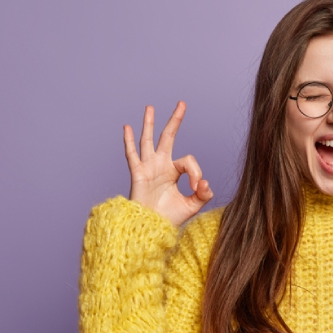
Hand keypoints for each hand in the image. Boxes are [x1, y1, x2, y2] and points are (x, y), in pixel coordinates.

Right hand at [123, 101, 212, 226]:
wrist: (151, 229)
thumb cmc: (169, 218)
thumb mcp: (192, 205)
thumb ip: (203, 194)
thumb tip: (205, 183)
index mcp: (173, 171)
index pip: (188, 160)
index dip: (196, 172)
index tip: (197, 187)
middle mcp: (160, 165)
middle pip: (168, 137)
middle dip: (175, 120)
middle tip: (182, 103)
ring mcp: (148, 167)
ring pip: (148, 140)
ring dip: (149, 123)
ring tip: (150, 107)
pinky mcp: (137, 174)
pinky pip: (132, 155)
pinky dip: (128, 141)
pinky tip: (127, 127)